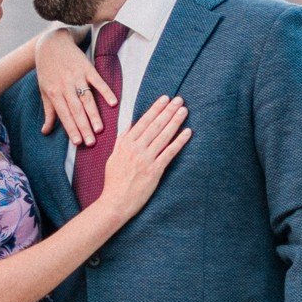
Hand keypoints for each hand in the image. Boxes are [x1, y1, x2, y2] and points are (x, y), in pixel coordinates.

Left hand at [36, 27, 114, 145]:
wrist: (51, 43)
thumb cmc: (47, 69)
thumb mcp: (44, 90)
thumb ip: (49, 112)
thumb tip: (45, 131)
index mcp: (54, 93)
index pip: (64, 115)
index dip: (71, 129)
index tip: (78, 143)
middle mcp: (65, 86)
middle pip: (76, 110)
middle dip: (84, 127)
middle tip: (91, 142)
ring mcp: (77, 76)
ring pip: (87, 99)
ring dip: (93, 114)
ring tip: (100, 129)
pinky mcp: (87, 67)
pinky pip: (98, 81)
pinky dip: (106, 91)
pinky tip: (113, 103)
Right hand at [99, 96, 189, 220]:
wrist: (115, 202)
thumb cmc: (114, 181)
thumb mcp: (113, 157)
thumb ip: (122, 141)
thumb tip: (129, 126)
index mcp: (125, 144)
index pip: (143, 121)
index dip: (155, 109)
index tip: (164, 99)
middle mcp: (136, 149)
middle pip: (155, 125)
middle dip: (168, 111)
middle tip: (179, 99)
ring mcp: (146, 159)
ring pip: (163, 136)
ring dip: (175, 121)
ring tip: (183, 110)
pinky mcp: (155, 171)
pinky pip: (169, 153)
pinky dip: (179, 141)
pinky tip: (187, 132)